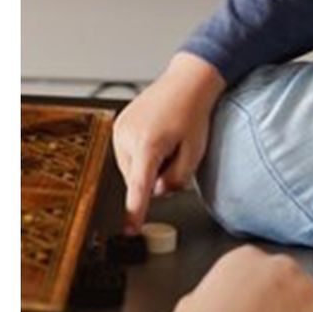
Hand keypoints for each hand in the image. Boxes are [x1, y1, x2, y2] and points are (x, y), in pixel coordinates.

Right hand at [113, 52, 226, 233]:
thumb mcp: (195, 150)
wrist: (186, 81)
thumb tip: (157, 192)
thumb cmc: (194, 112)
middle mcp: (127, 137)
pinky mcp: (117, 126)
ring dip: (147, 165)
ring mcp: (119, 130)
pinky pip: (127, 154)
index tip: (130, 230)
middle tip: (175, 152)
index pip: (139, 187)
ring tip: (166, 140)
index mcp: (148, 144)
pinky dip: (141, 154)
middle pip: (136, 179)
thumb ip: (177, 177)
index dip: (135, 211)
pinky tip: (157, 136)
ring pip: (131, 168)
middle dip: (155, 177)